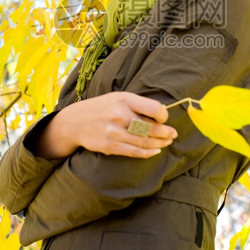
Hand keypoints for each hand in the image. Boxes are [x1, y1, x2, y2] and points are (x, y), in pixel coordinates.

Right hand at [32, 91, 175, 159]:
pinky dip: (147, 152)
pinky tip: (155, 151)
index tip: (164, 118)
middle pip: (151, 128)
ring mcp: (114, 132)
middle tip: (174, 134)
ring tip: (167, 142)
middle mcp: (120, 115)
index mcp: (124, 100)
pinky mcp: (110, 146)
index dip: (163, 115)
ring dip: (159, 143)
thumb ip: (138, 104)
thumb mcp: (118, 97)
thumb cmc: (102, 107)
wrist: (75, 122)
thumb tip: (162, 111)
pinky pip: (134, 152)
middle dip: (166, 132)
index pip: (153, 108)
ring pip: (144, 141)